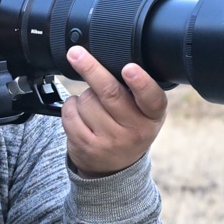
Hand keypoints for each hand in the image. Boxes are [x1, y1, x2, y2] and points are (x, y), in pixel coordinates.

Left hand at [62, 47, 167, 176]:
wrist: (115, 169)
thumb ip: (137, 91)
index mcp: (153, 116)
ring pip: (86, 101)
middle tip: (76, 53)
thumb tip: (114, 59)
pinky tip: (80, 113)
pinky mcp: (87, 147)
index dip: (140, 82)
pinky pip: (70, 114)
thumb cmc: (130, 129)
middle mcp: (135, 131)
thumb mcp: (145, 114)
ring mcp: (110, 141)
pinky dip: (70, 106)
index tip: (129, 68)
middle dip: (91, 69)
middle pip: (110, 93)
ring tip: (93, 105)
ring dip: (84, 95)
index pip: (151, 98)